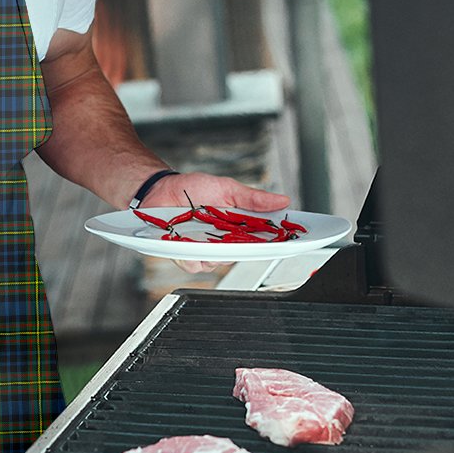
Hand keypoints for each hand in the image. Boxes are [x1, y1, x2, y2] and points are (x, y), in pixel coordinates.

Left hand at [141, 172, 290, 274]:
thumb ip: (253, 198)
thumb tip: (282, 200)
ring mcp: (205, 250)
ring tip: (205, 231)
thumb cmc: (193, 189)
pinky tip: (187, 240)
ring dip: (214, 250)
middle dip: (244, 247)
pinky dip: (192, 254)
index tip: (291, 240)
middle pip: (243, 255)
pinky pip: (194, 264)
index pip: (263, 240)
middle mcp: (224, 242)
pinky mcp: (185, 255)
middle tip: (239, 234)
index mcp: (238, 227)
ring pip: (218, 263)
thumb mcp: (227, 188)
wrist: (161, 189)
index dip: (278, 243)